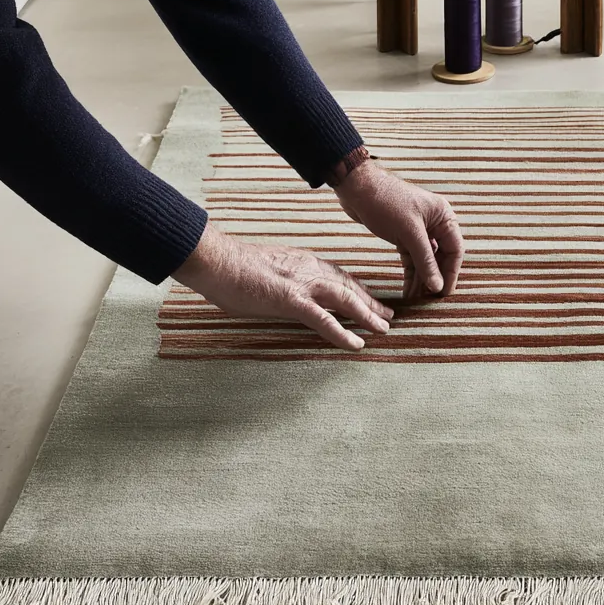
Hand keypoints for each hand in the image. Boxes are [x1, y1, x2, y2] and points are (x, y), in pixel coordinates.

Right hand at [173, 223, 393, 350]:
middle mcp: (309, 270)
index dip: (357, 289)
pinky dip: (343, 333)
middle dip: (370, 302)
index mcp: (302, 262)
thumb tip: (281, 293)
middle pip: (348, 286)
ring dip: (367, 316)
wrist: (215, 260)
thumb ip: (281, 281)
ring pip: (346, 300)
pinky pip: (324, 320)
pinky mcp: (291, 300)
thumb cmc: (230, 268)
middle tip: (388, 316)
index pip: (338, 276)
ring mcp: (302, 284)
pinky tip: (357, 344)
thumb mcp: (265, 272)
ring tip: (383, 329)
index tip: (371, 299)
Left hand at [332, 159, 463, 301]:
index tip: (444, 294)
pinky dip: (410, 272)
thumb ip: (425, 261)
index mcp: (443, 216)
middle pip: (441, 257)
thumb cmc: (385, 202)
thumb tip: (437, 286)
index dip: (451, 273)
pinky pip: (411, 257)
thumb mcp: (409, 234)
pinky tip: (408, 289)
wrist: (355, 188)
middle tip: (429, 301)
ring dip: (421, 279)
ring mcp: (419, 229)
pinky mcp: (403, 235)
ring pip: (425, 260)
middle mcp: (435, 223)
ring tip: (416, 300)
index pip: (455, 250)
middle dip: (435, 278)